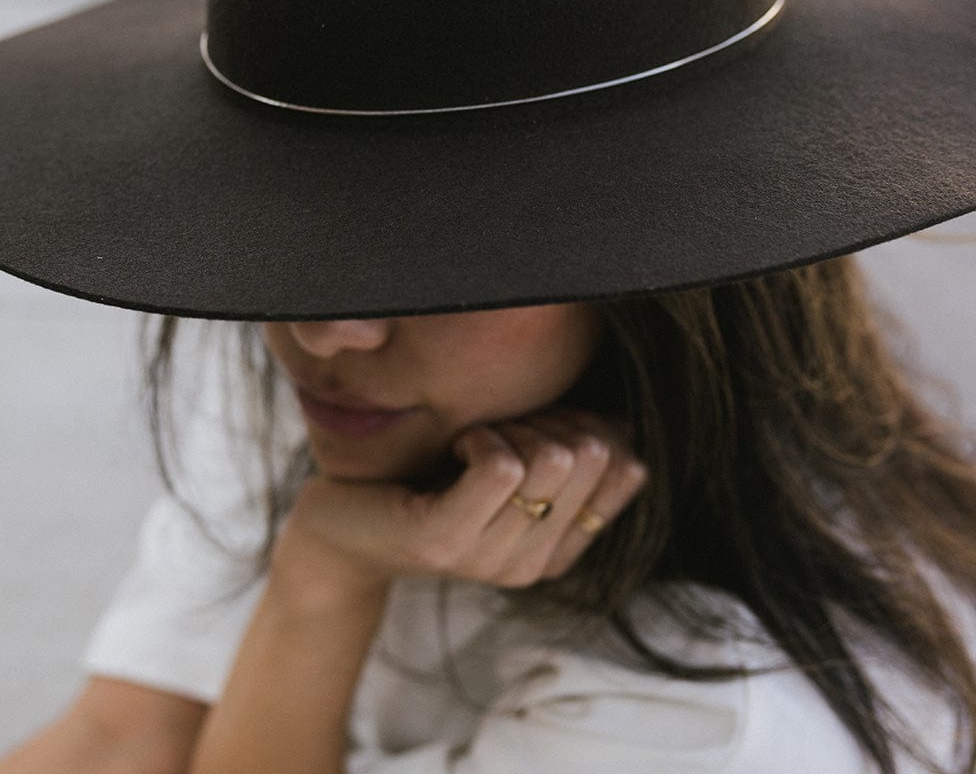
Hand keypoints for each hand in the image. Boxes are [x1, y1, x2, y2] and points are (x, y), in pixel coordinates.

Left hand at [271, 408, 646, 601]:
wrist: (341, 527)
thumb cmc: (432, 476)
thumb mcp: (512, 463)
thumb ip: (568, 452)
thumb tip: (622, 427)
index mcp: (561, 547)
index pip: (629, 468)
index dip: (592, 425)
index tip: (541, 424)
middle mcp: (536, 563)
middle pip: (593, 454)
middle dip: (549, 419)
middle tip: (499, 429)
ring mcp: (492, 559)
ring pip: (551, 457)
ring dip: (512, 426)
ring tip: (474, 440)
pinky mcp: (446, 540)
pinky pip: (500, 465)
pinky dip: (480, 435)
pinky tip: (454, 446)